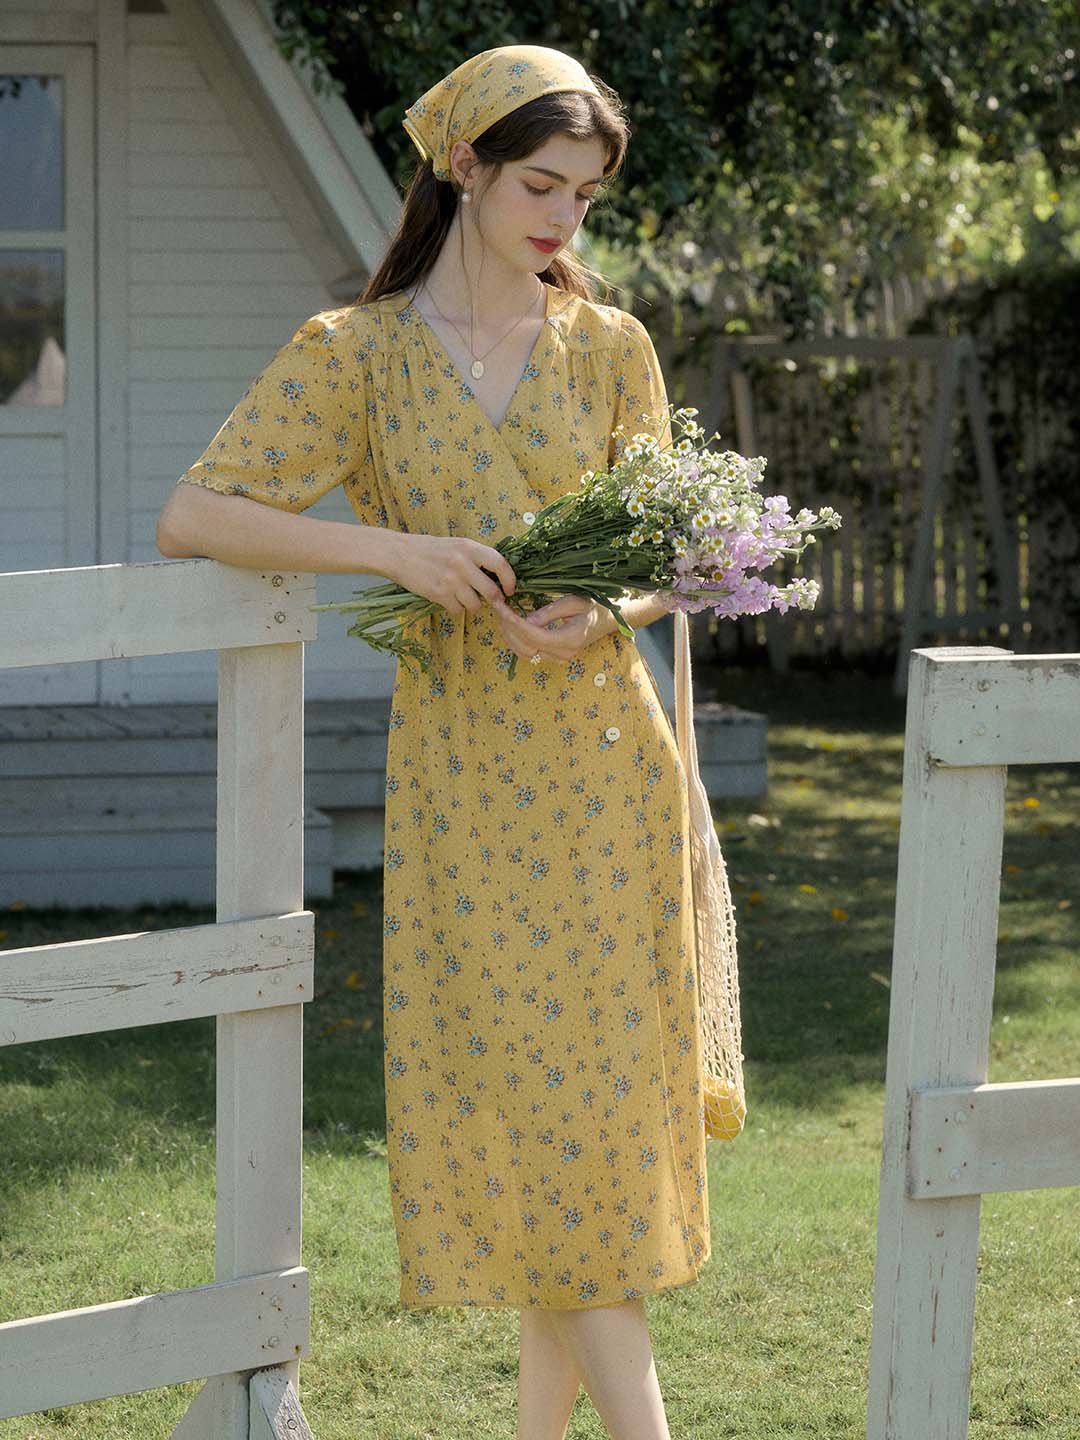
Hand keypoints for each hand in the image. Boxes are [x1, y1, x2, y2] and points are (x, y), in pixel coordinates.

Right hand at [386, 533, 515, 612]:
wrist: (399, 554)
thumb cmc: (430, 549)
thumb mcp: (456, 545)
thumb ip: (476, 557)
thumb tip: (498, 577)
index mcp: (469, 547)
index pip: (500, 564)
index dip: (510, 580)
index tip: (510, 590)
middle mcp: (462, 563)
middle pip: (492, 592)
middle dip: (494, 600)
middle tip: (492, 601)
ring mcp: (451, 580)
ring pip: (475, 605)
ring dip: (472, 605)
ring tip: (461, 596)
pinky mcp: (439, 594)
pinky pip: (457, 610)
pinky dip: (455, 608)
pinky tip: (447, 598)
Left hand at [489, 593, 619, 663]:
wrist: (608, 620)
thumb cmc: (593, 606)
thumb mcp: (573, 602)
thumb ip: (549, 612)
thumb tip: (526, 619)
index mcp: (571, 638)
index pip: (535, 634)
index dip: (515, 623)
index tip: (502, 608)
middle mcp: (564, 653)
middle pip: (527, 646)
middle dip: (509, 628)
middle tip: (498, 609)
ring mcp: (560, 658)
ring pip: (526, 653)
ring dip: (510, 637)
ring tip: (502, 617)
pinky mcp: (555, 657)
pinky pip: (531, 654)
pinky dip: (518, 642)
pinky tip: (511, 628)